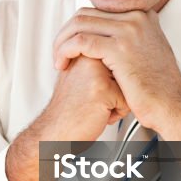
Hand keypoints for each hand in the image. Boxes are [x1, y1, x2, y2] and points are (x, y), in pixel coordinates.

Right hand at [6, 56, 127, 180]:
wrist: (53, 132)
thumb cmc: (67, 109)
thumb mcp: (77, 75)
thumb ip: (95, 61)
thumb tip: (120, 59)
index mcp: (83, 49)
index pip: (117, 60)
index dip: (110, 80)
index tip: (92, 90)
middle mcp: (89, 56)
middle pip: (124, 72)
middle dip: (115, 90)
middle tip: (92, 99)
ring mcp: (96, 71)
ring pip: (128, 86)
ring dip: (116, 102)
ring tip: (95, 106)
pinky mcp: (103, 88)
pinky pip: (126, 102)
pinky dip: (116, 114)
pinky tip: (97, 115)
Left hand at [52, 8, 180, 140]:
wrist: (172, 105)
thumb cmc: (157, 87)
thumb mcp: (145, 52)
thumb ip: (127, 39)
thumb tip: (104, 35)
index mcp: (142, 16)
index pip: (97, 10)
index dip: (78, 27)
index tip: (70, 43)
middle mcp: (136, 18)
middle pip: (85, 14)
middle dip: (66, 33)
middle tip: (60, 52)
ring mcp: (129, 30)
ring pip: (79, 24)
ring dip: (62, 42)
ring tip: (59, 60)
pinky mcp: (120, 48)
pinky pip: (81, 41)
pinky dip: (66, 51)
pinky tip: (64, 64)